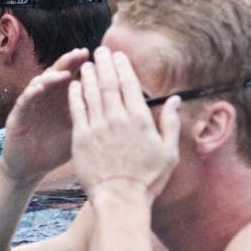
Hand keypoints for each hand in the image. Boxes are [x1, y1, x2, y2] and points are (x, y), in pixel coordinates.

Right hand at [0, 49, 88, 183]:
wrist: (30, 169)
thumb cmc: (55, 149)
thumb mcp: (77, 130)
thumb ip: (91, 115)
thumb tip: (121, 107)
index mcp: (61, 99)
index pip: (73, 76)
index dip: (84, 65)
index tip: (100, 57)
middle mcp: (45, 97)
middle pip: (57, 74)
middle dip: (69, 62)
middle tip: (82, 53)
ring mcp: (30, 105)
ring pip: (40, 83)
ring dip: (51, 77)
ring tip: (64, 72)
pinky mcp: (17, 116)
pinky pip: (24, 101)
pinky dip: (31, 93)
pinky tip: (39, 88)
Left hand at [69, 46, 179, 199]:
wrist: (120, 199)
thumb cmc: (148, 179)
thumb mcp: (168, 152)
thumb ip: (171, 122)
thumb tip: (176, 100)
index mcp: (140, 119)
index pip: (130, 84)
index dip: (123, 66)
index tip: (119, 56)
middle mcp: (117, 118)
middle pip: (108, 83)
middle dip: (104, 63)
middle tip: (101, 51)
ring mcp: (97, 127)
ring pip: (91, 92)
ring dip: (88, 75)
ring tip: (87, 64)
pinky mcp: (81, 137)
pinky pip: (77, 109)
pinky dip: (75, 94)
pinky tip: (74, 85)